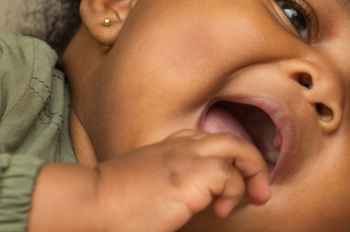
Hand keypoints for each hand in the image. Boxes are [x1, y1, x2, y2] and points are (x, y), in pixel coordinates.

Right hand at [29, 129, 270, 231]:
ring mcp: (186, 157)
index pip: (206, 139)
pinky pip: (229, 175)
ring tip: (254, 197)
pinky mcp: (191, 176)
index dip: (227, 159)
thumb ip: (166, 185)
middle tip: (258, 191)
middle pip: (230, 139)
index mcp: (167, 147)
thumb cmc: (111, 204)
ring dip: (253, 172)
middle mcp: (179, 145)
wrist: (91, 203)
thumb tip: (179, 203)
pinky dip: (234, 192)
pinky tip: (221, 211)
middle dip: (252, 163)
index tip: (231, 185)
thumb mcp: (144, 185)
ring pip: (238, 147)